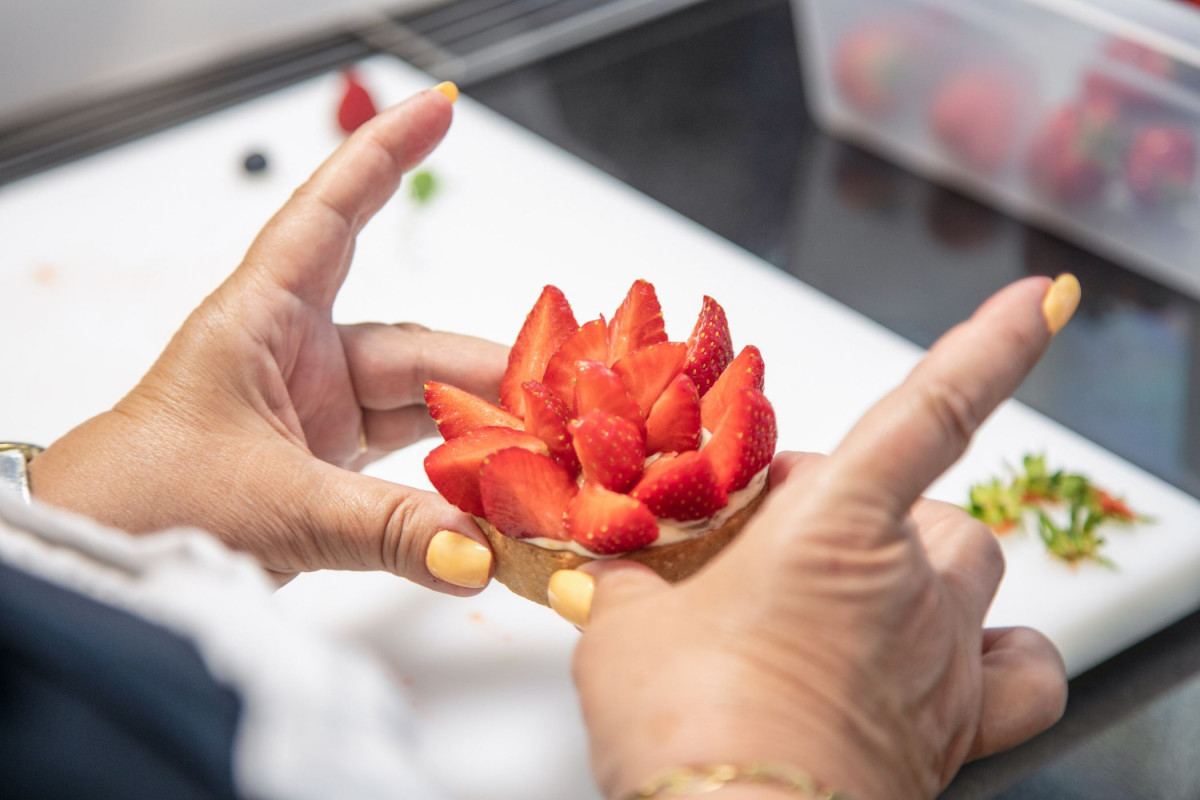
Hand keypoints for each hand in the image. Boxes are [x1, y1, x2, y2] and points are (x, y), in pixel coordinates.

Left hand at [30, 85, 502, 591]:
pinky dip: (444, 477)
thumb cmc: (142, 502)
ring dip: (472, 433)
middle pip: (412, 344)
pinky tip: (487, 498)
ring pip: (415, 404)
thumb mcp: (277, 505)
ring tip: (536, 458)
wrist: (93, 561)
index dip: (385, 154)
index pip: (332, 214)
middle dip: (484, 373)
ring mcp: (312, 413)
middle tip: (551, 403)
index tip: (440, 106)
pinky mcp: (321, 465)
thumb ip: (389, 530)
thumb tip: (480, 552)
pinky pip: (402, 455)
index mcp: (261, 321)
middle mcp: (293, 356)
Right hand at [563, 276, 1078, 798]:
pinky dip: (998, 652)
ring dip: (922, 562)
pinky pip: (1021, 672)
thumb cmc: (692, 731)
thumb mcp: (623, 630)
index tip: (1036, 299)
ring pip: (973, 570)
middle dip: (865, 503)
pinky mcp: (955, 728)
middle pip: (928, 502)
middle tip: (791, 537)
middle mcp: (909, 585)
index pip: (932, 409)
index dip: (992, 345)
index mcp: (835, 531)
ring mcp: (941, 656)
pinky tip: (952, 652)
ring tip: (854, 587)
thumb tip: (608, 567)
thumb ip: (624, 580)